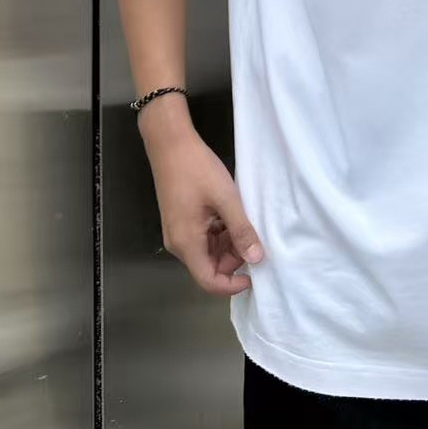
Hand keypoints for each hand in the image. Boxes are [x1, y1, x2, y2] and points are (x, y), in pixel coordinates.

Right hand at [143, 114, 264, 295]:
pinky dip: (220, 232)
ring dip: (228, 243)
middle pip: (209, 267)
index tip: (255, 273)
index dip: (232, 285)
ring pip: (208, 251)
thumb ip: (241, 230)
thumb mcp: (226, 199)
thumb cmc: (197, 169)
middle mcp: (178, 244)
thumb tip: (257, 259)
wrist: (170, 143)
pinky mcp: (180, 220)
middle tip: (252, 235)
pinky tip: (230, 213)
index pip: (208, 282)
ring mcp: (178, 232)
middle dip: (234, 258)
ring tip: (243, 219)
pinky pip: (203, 237)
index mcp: (186, 243)